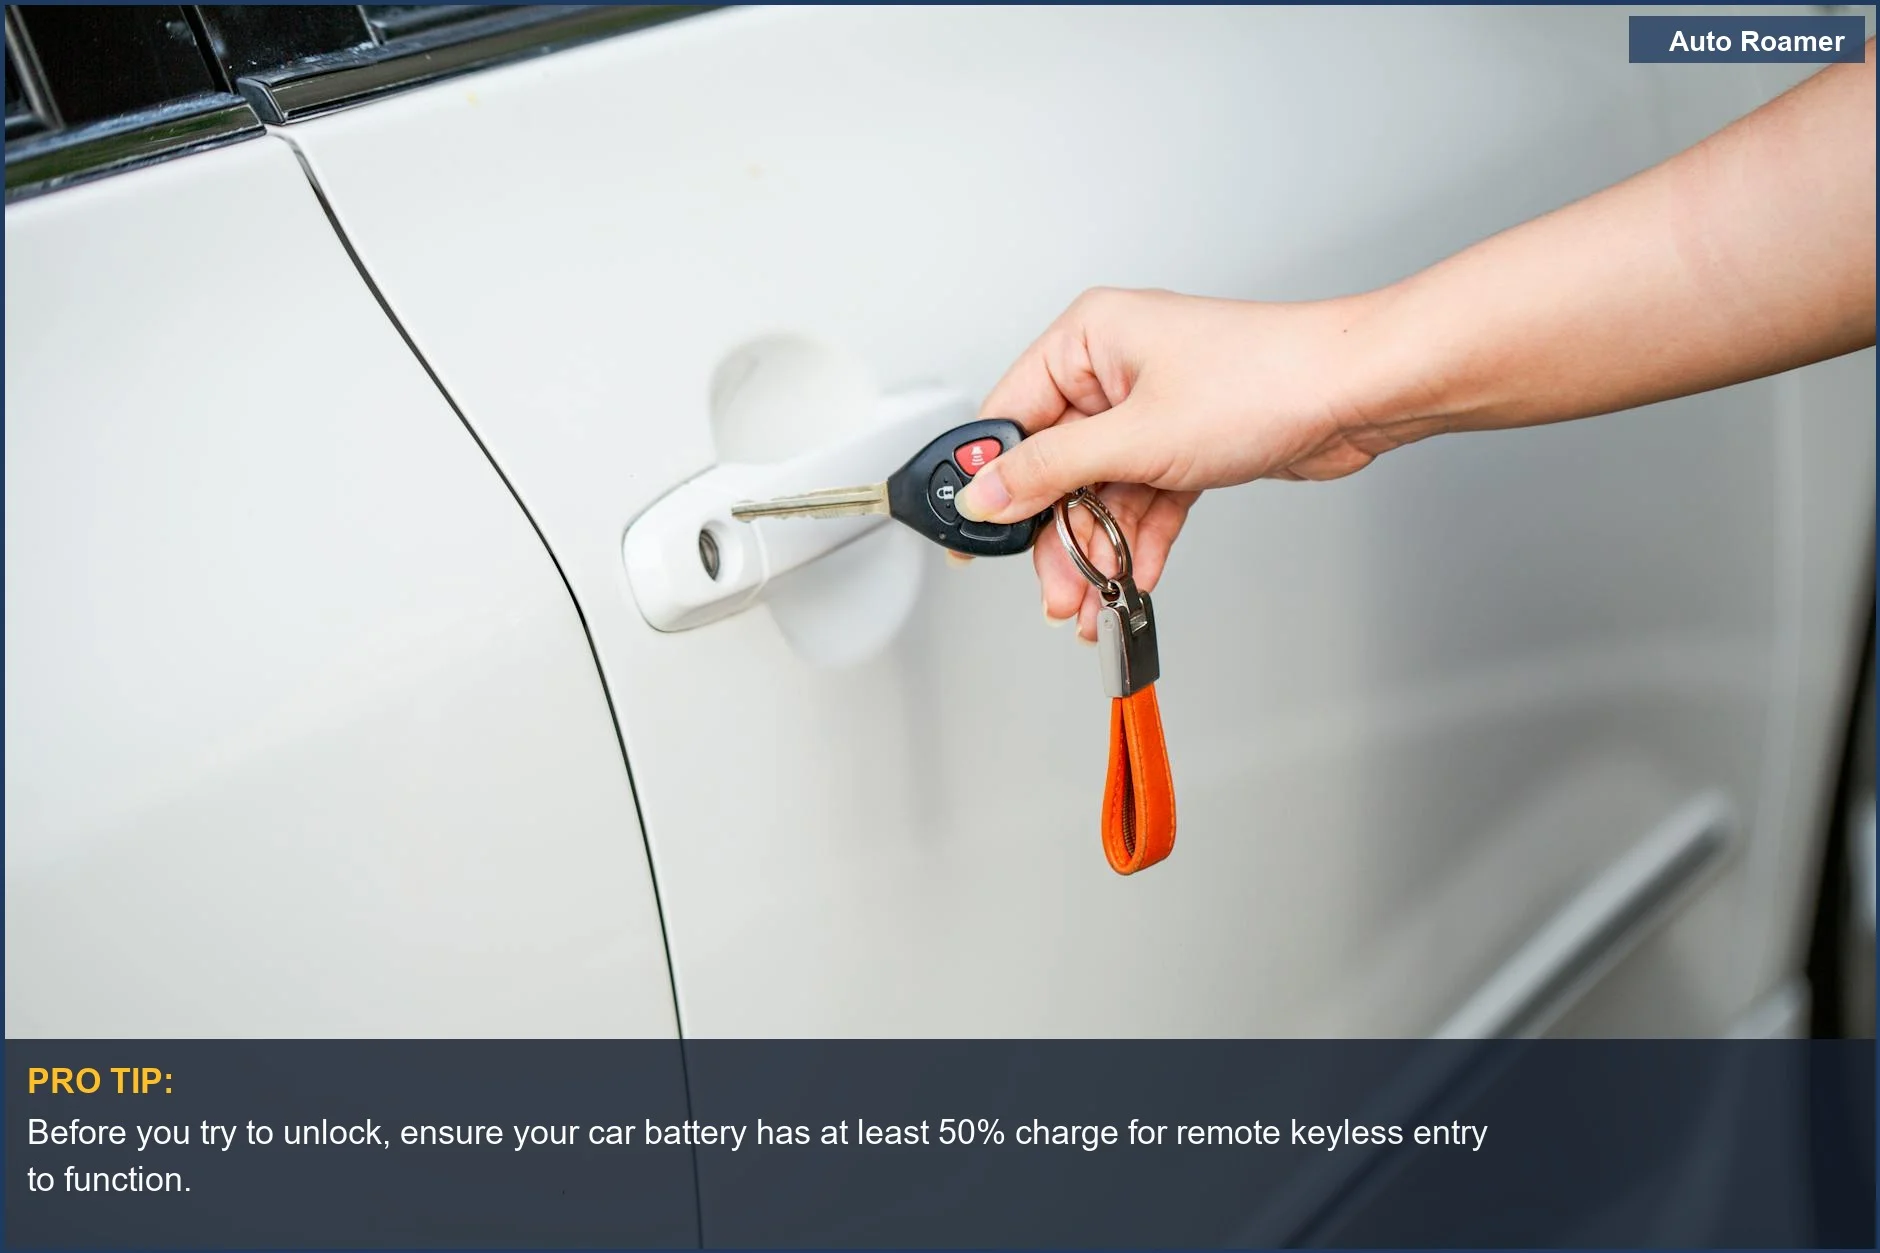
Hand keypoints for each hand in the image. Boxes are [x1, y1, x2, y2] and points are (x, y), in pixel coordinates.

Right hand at [957, 287, 1402, 639]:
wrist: (1358, 393)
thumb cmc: (1266, 380)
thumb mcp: (1136, 437)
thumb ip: (1050, 471)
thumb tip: (985, 494)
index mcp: (1089, 338)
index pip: (1012, 416)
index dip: (992, 482)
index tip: (976, 537)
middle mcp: (1116, 368)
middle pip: (1056, 465)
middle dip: (1057, 535)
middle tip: (1054, 591)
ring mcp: (1154, 408)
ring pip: (1102, 491)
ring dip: (1099, 550)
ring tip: (1094, 602)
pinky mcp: (1187, 442)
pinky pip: (1143, 498)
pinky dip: (1139, 540)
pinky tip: (1136, 578)